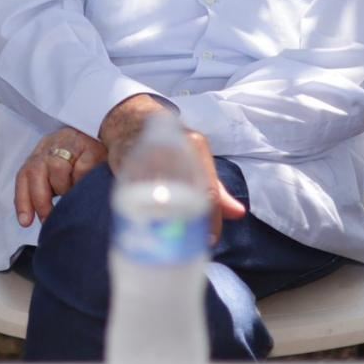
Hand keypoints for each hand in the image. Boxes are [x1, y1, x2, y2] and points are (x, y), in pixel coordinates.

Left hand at [15, 126, 106, 226]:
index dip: (23, 200)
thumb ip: (47, 190)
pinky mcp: (91, 148)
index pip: (24, 175)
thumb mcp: (59, 173)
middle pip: (36, 171)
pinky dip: (81, 181)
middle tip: (50, 218)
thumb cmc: (80, 161)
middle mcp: (52, 147)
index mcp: (41, 154)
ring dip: (64, 188)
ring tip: (74, 195)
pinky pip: (82, 169)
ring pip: (57, 169)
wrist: (107, 136)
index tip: (25, 222)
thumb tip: (42, 220)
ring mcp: (71, 145)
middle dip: (41, 200)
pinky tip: (87, 186)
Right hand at [100, 94, 245, 242]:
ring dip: (163, 219)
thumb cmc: (170, 145)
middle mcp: (172, 148)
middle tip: (188, 242)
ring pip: (158, 195)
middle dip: (187, 223)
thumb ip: (214, 188)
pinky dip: (140, 209)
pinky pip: (134, 190)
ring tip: (167, 237)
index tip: (209, 240)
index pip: (208, 190)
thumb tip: (239, 214)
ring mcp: (146, 154)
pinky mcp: (124, 162)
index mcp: (194, 146)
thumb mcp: (195, 160)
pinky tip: (145, 222)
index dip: (211, 219)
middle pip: (184, 195)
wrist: (132, 121)